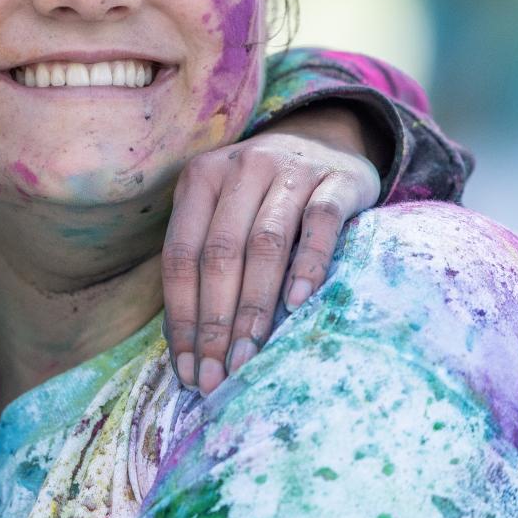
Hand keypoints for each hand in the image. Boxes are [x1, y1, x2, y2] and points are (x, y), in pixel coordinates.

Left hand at [161, 106, 381, 393]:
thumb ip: (205, 258)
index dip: (181, 316)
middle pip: (219, 255)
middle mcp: (240, 169)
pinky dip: (306, 265)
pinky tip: (297, 305)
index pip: (180, 256)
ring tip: (248, 357)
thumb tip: (188, 346)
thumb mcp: (225, 210)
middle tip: (215, 376)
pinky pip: (318, 224)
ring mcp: (290, 171)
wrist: (329, 141)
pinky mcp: (336, 180)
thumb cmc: (265, 195)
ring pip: (263, 244)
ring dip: (253, 307)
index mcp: (200, 179)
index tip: (185, 368)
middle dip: (214, 323)